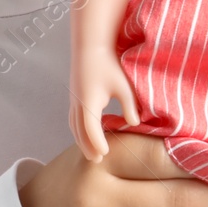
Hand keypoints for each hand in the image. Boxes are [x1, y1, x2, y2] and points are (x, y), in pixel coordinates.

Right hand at [68, 48, 141, 162]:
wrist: (91, 46)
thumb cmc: (109, 64)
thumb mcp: (123, 85)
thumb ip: (129, 105)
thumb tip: (134, 124)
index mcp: (89, 101)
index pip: (91, 128)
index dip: (97, 142)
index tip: (105, 154)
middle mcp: (77, 102)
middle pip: (79, 131)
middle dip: (88, 146)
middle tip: (97, 160)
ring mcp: (73, 100)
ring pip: (74, 126)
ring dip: (81, 140)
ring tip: (90, 152)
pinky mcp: (74, 96)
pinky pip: (73, 119)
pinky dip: (78, 131)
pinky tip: (85, 135)